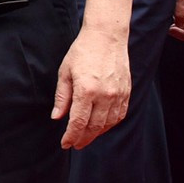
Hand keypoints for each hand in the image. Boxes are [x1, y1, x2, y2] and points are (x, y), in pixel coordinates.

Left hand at [51, 26, 130, 148]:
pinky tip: (101, 126)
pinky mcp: (126, 93)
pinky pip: (119, 115)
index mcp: (86, 90)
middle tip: (75, 144)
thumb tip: (57, 117)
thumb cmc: (82, 52)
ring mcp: (118, 95)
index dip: (71, 136)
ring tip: (86, 137)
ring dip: (96, 134)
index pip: (78, 122)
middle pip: (94, 127)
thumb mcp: (65, 73)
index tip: (65, 144)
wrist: (106, 37)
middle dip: (83, 138)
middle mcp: (104, 95)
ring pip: (108, 124)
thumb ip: (62, 97)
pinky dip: (109, 124)